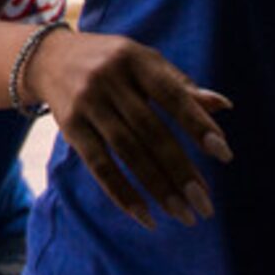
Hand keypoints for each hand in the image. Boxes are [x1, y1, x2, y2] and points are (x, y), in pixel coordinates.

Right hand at [29, 29, 233, 229]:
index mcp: (135, 59)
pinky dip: (123, 194)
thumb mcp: (145, 62)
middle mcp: (109, 79)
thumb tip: (223, 106)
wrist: (49, 57)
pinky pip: (99, 166)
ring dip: (157, 188)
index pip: (172, 95)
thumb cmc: (113, 62)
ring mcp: (87, 103)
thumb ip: (181, 86)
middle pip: (151, 131)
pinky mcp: (70, 126)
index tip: (224, 154)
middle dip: (180, 170)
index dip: (198, 124)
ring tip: (183, 215)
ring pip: (128, 152)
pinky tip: (146, 217)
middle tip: (205, 205)